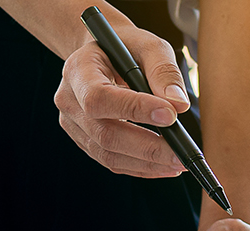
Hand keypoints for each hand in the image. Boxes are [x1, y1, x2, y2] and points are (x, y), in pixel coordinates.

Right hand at [54, 24, 192, 177]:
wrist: (104, 54)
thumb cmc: (126, 47)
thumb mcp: (148, 45)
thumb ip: (164, 71)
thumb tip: (179, 105)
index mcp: (78, 70)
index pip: (100, 97)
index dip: (134, 110)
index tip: (171, 116)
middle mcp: (68, 100)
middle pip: (104, 134)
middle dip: (146, 147)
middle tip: (180, 155)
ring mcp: (73, 124)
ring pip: (108, 154)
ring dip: (146, 163)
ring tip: (177, 163)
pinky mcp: (84, 140)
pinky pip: (111, 161)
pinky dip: (140, 167)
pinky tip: (164, 165)